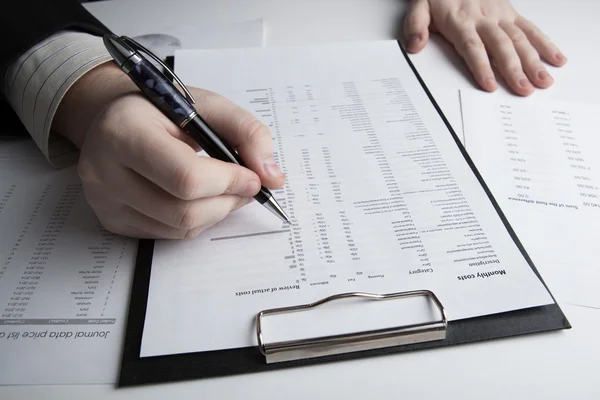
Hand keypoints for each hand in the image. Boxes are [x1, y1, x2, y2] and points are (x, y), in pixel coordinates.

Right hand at [53, 63, 284, 238]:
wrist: (112, 117)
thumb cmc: (161, 109)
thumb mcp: (206, 104)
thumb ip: (246, 133)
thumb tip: (272, 177)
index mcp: (124, 132)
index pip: (185, 176)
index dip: (228, 182)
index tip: (252, 177)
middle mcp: (104, 171)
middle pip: (183, 210)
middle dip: (228, 201)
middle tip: (246, 186)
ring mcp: (105, 201)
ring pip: (179, 228)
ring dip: (216, 213)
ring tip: (226, 190)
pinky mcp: (112, 221)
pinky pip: (168, 235)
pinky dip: (196, 221)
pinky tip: (199, 198)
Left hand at [403, 0, 566, 95]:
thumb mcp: (419, 6)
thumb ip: (415, 26)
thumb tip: (414, 45)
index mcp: (460, 21)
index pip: (472, 47)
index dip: (482, 66)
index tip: (489, 85)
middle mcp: (483, 19)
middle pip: (501, 46)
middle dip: (514, 69)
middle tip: (524, 90)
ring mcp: (500, 15)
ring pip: (519, 39)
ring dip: (533, 61)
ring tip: (543, 81)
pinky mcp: (511, 12)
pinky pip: (530, 28)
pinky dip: (545, 43)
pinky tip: (556, 59)